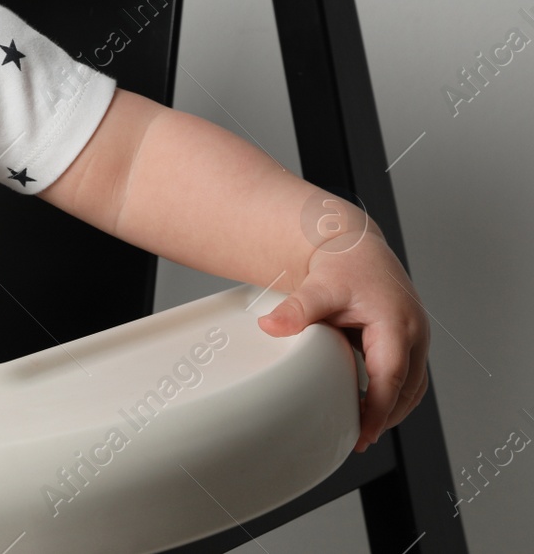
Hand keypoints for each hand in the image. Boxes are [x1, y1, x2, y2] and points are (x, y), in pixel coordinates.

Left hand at [256, 233, 430, 453]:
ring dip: (392, 408)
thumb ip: (297, 310)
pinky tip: (368, 405)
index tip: (363, 434)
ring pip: (413, 386)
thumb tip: (269, 327)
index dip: (379, 409)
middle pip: (408, 389)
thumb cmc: (342, 264)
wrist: (354, 246)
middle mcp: (413, 333)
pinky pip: (407, 376)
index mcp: (396, 323)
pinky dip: (392, 394)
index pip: (392, 378)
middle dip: (386, 417)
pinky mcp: (409, 340)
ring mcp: (415, 338)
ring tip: (362, 429)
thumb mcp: (318, 287)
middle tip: (358, 439)